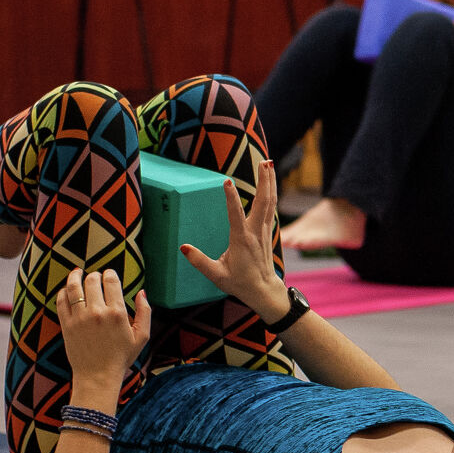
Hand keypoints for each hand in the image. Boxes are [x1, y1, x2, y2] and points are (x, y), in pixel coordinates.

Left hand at [57, 269, 150, 383]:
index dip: (110, 273)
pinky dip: (63, 291)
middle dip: (94, 274)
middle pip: (92, 280)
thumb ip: (145, 312)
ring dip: (75, 276)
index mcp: (117, 313)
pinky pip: (61, 301)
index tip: (109, 274)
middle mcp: (97, 313)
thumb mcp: (142, 337)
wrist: (97, 376)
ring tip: (77, 272)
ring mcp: (79, 318)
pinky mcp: (66, 325)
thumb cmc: (121, 357)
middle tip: (95, 276)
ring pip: (73, 287)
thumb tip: (142, 292)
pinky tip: (67, 289)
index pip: (111, 281)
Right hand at [181, 159, 286, 319]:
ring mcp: (263, 231)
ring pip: (270, 202)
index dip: (231, 198)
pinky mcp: (266, 232)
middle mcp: (255, 232)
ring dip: (269, 182)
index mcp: (242, 240)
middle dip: (263, 180)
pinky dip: (270, 193)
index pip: (235, 215)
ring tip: (267, 164)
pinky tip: (269, 184)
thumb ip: (199, 261)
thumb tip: (183, 248)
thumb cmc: (240, 283)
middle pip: (263, 201)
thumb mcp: (216, 275)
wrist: (264, 290)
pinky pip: (270, 208)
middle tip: (264, 161)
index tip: (227, 181)